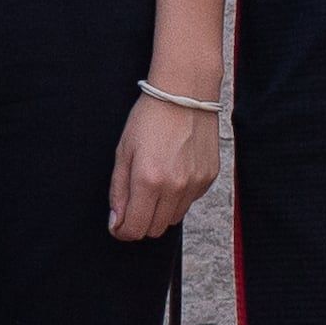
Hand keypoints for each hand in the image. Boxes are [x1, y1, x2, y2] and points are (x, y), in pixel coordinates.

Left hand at [107, 94, 221, 240]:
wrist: (185, 94)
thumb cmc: (149, 118)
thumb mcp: (123, 152)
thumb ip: (118, 191)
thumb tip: (116, 222)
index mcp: (148, 180)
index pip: (134, 229)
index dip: (122, 231)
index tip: (118, 223)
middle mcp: (175, 187)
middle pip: (154, 230)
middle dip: (140, 222)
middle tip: (133, 203)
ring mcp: (195, 184)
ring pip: (173, 219)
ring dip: (160, 211)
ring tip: (154, 182)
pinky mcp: (209, 178)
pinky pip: (189, 202)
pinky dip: (178, 196)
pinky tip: (173, 172)